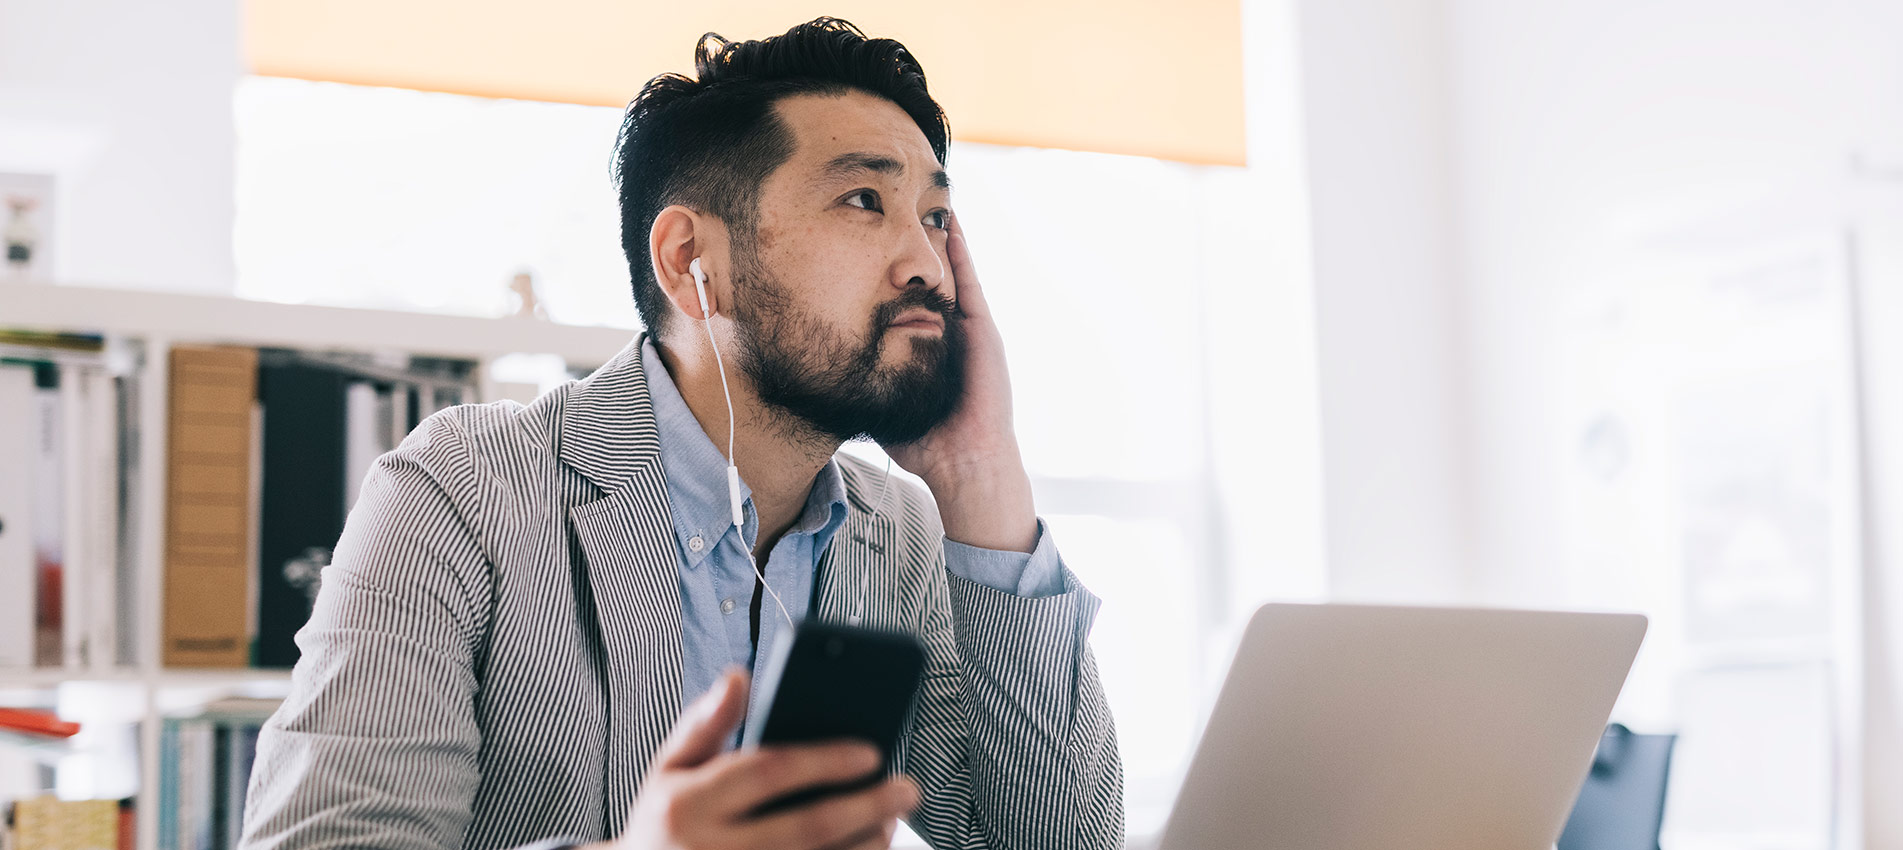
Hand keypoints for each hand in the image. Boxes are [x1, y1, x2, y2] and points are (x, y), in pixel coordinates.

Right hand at [592, 670, 919, 849]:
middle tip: (906, 787)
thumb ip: (704, 723)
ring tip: (891, 820)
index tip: (871, 751)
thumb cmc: (664, 824)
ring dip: (865, 844)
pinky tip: (868, 848)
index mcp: (688, 805)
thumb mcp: (667, 770)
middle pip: (806, 826)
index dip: (826, 760)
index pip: (769, 772)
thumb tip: (739, 677)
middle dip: (866, 805)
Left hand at [884, 215, 1039, 552]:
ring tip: (925, 201)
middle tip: (896, 207)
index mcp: (925, 346)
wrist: (963, 464)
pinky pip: (970, 282)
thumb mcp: (882, 401)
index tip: (869, 242)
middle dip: (915, 245)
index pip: (905, 299)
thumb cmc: (924, 443)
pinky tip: (952, 223)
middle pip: (929, 278)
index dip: (891, 272)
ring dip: (939, 238)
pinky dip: (961, 252)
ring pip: (950, 272)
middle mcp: (948, 332)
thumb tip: (821, 376)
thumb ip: (859, 384)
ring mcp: (968, 329)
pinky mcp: (982, 331)